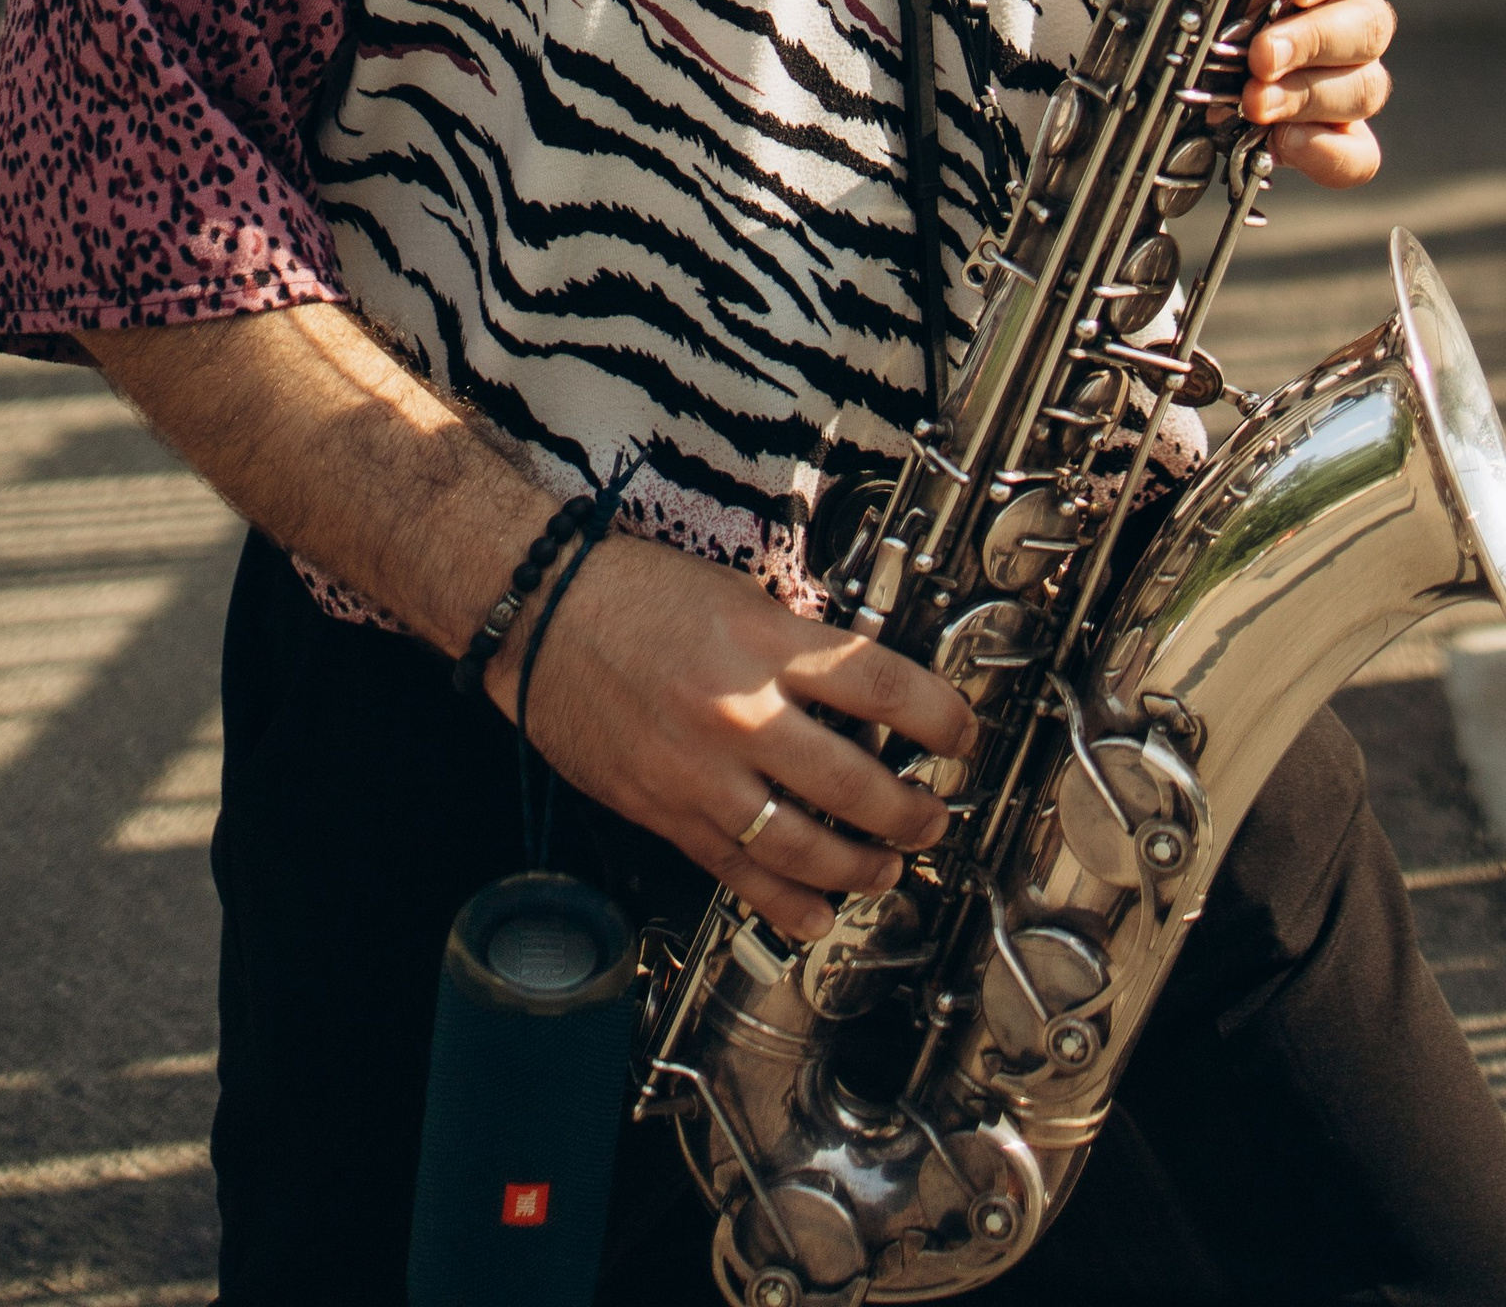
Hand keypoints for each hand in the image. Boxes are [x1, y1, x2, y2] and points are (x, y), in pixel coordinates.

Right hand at [497, 533, 975, 944]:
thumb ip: (799, 648)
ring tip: (889, 868)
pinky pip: (736, 872)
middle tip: (934, 817)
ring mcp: (700, 774)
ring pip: (803, 845)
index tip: (962, 734)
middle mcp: (739, 713)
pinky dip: (784, 903)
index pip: (882, 686)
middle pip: (855, 782)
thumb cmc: (636, 591)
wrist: (543, 614)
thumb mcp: (740, 598)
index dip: (939, 716)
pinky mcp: (665, 813)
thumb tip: (866, 690)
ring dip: (860, 866)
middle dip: (910, 810)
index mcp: (766, 645)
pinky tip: (817, 914)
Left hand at [1235, 0, 1397, 187]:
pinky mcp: (1342, 133)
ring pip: (1365, 88)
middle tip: (1261, 56)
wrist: (1207, 38)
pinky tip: (1284, 144)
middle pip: (1367, 26)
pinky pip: (1359, 154)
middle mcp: (1356, 15)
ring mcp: (1355, 76)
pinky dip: (1326, 154)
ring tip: (1254, 103)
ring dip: (1306, 98)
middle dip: (1310, 42)